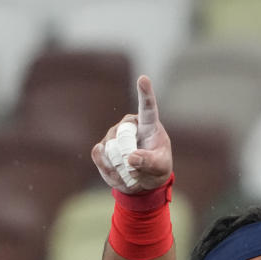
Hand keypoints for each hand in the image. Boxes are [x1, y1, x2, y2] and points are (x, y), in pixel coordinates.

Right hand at [91, 75, 172, 193]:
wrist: (141, 181)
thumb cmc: (156, 168)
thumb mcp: (160, 167)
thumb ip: (149, 162)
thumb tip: (131, 157)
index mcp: (148, 124)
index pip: (147, 107)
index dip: (145, 93)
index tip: (144, 78)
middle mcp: (128, 125)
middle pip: (124, 138)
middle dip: (129, 157)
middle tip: (138, 169)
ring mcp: (112, 135)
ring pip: (111, 150)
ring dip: (121, 168)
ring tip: (132, 173)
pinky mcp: (101, 147)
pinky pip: (100, 157)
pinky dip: (109, 170)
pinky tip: (119, 173)